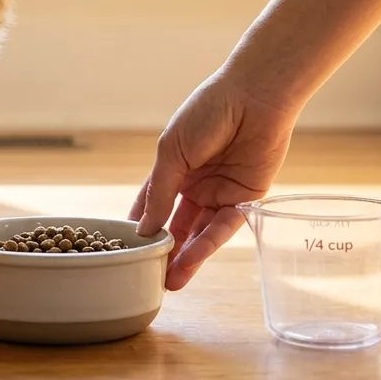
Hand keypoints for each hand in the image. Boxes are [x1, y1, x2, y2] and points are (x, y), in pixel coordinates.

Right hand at [129, 67, 296, 290]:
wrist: (254, 97)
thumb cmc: (208, 111)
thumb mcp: (172, 151)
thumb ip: (160, 191)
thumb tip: (144, 229)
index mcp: (175, 167)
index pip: (152, 203)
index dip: (141, 226)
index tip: (127, 252)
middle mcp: (197, 183)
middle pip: (177, 224)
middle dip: (164, 251)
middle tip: (149, 278)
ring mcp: (221, 193)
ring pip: (199, 233)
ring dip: (185, 257)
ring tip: (169, 283)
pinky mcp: (246, 199)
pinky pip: (224, 228)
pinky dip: (207, 245)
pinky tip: (190, 261)